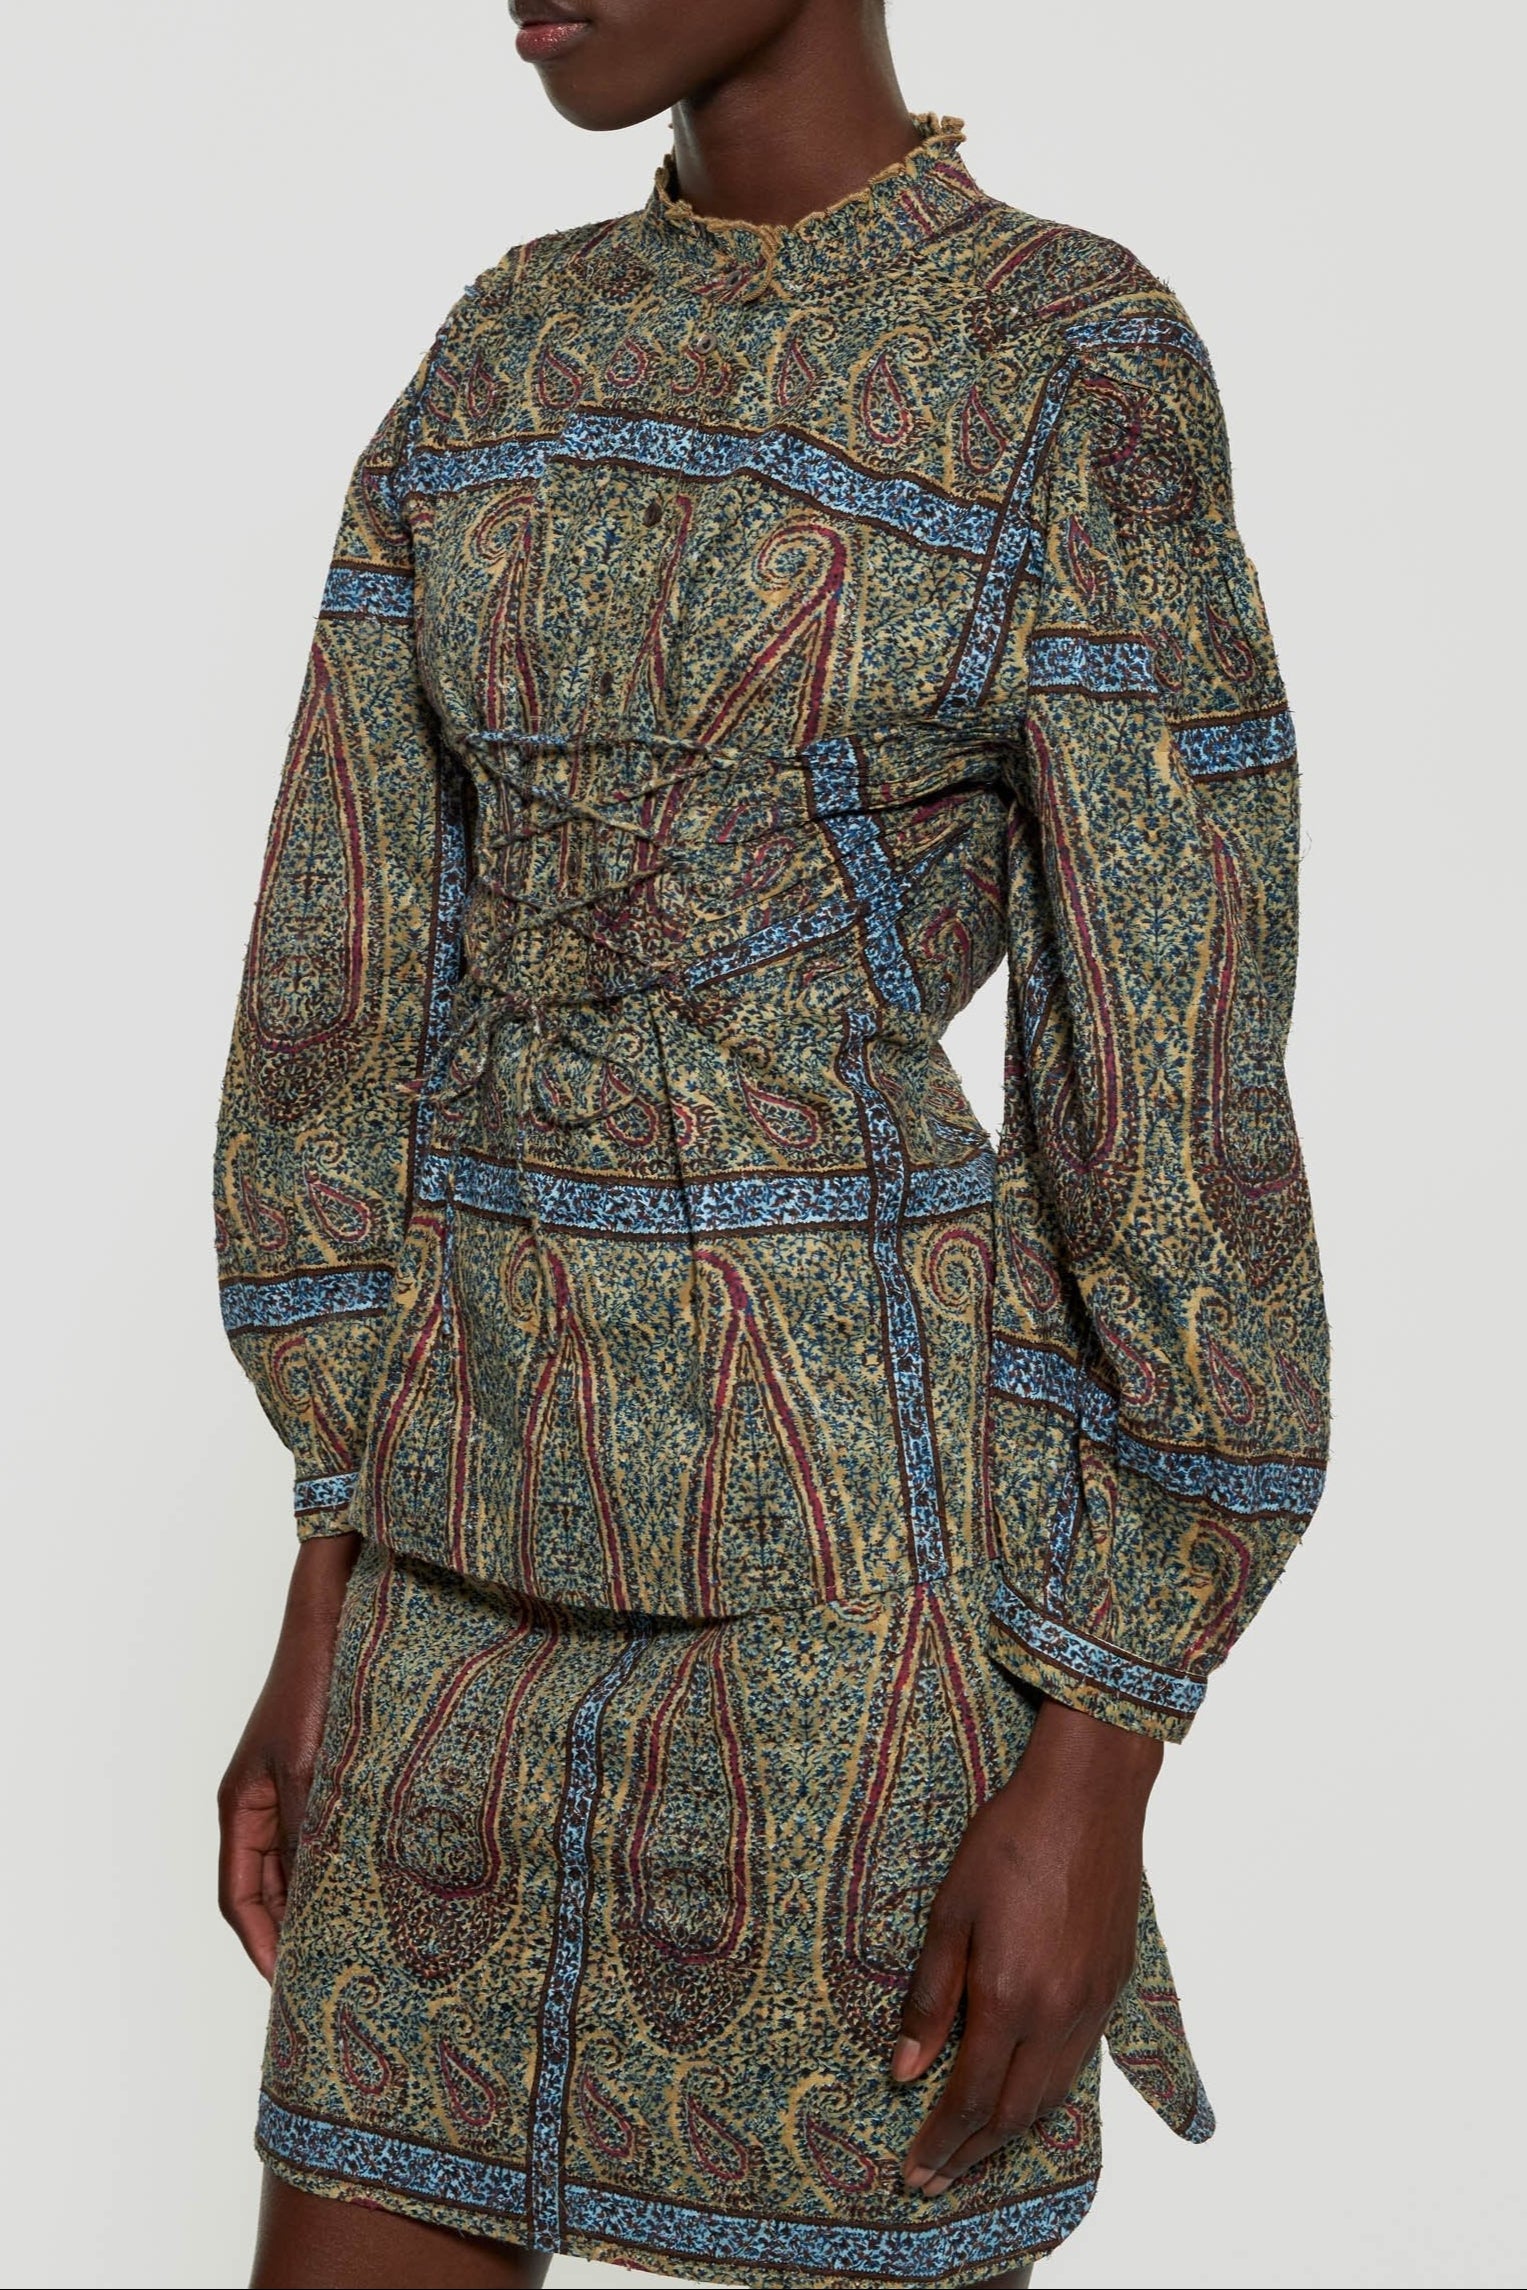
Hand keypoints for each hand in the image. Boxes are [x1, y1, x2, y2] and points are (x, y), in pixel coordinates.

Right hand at [217, 1532, 360, 1979]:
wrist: (338, 1612)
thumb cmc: (316, 1682)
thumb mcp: (310, 1768)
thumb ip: (307, 1836)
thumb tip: (314, 1904)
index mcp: (241, 1808)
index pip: (238, 1898)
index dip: (262, 1947)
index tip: (289, 1989)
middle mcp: (262, 1803)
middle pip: (269, 1888)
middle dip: (293, 1933)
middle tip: (330, 1978)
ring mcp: (295, 1786)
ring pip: (303, 1861)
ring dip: (325, 1897)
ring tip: (361, 1941)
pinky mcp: (331, 1769)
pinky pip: (331, 1831)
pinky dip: (348, 1860)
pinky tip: (384, 1879)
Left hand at [892, 1695, 1161, 2192]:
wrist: (1089, 1795)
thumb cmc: (1010, 1840)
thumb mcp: (951, 1911)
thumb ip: (930, 1996)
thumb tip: (906, 2070)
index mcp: (1010, 1998)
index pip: (971, 2099)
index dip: (940, 2144)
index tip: (912, 2174)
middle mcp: (1058, 2015)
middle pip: (1013, 2114)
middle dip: (970, 2155)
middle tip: (933, 2181)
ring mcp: (1092, 2004)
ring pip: (1050, 2097)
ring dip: (1008, 2134)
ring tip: (971, 2154)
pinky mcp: (1113, 1986)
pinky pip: (1076, 2064)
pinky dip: (1045, 2097)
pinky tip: (1023, 2097)